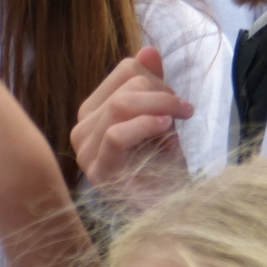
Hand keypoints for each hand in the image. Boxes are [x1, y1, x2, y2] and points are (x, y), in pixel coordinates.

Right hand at [71, 47, 191, 206]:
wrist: (171, 217)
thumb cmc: (164, 173)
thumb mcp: (161, 121)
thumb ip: (151, 86)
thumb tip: (149, 49)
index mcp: (93, 113)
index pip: (124, 70)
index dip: (158, 78)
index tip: (179, 100)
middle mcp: (82, 130)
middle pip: (126, 86)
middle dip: (162, 94)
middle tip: (184, 112)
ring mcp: (86, 153)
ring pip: (121, 105)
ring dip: (161, 107)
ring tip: (181, 120)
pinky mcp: (99, 172)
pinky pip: (116, 135)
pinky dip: (145, 126)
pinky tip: (167, 130)